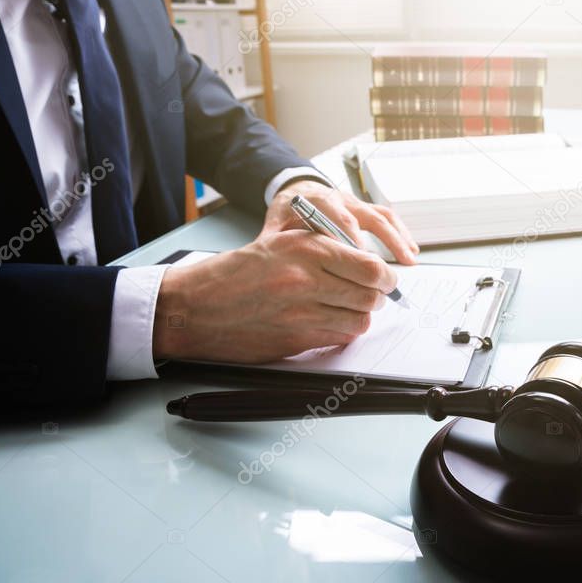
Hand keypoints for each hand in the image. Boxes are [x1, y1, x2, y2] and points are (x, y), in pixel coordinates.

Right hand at [152, 230, 396, 362]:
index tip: (385, 278)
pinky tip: (329, 323)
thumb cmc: (237, 273)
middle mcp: (306, 278)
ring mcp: (301, 312)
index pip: (370, 266)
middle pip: (370, 295)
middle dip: (376, 297)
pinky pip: (339, 338)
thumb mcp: (280, 243)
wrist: (196, 306)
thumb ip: (324, 248)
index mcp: (306, 248)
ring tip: (348, 309)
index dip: (385, 276)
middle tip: (371, 296)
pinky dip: (342, 332)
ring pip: (360, 320)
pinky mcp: (296, 339)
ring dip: (360, 317)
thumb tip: (367, 262)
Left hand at [262, 179, 418, 264]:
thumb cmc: (288, 213)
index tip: (361, 264)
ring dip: (399, 238)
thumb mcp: (276, 226)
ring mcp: (357, 203)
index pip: (340, 220)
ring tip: (410, 260)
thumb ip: (279, 243)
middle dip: (385, 242)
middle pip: (369, 218)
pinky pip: (388, 218)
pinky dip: (401, 234)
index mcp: (320, 203)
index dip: (354, 241)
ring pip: (383, 217)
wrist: (296, 191)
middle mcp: (343, 200)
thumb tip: (280, 267)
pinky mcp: (367, 208)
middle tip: (390, 269)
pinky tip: (411, 251)